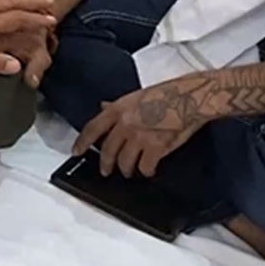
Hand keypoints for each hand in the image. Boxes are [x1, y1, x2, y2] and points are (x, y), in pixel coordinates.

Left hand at [73, 79, 208, 178]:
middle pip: (107, 151)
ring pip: (124, 163)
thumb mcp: (135, 96)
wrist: (188, 98)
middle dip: (105, 164)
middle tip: (106, 170)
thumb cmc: (166, 94)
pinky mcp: (155, 148)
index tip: (76, 151)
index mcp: (118, 109)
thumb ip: (117, 105)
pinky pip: (145, 167)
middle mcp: (125, 124)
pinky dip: (147, 171)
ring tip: (129, 171)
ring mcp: (139, 137)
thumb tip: (103, 106)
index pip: (92, 128)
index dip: (82, 142)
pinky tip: (149, 170)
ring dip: (126, 170)